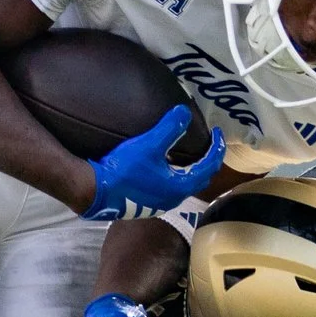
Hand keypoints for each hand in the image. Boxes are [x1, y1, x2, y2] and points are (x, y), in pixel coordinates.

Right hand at [84, 105, 223, 221]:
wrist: (97, 192)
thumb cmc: (124, 170)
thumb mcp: (149, 144)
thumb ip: (170, 128)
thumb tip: (185, 111)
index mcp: (181, 185)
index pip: (209, 165)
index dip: (216, 148)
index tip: (218, 133)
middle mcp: (175, 198)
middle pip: (200, 179)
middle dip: (207, 161)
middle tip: (208, 145)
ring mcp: (161, 204)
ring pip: (185, 186)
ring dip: (190, 170)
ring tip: (187, 154)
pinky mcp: (148, 205)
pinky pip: (170, 190)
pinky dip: (176, 177)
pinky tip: (164, 168)